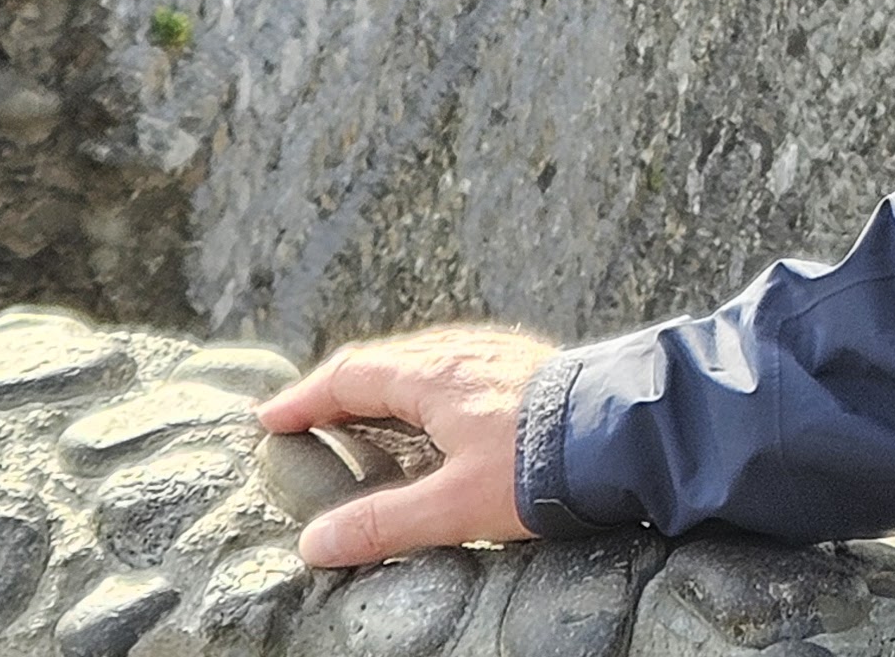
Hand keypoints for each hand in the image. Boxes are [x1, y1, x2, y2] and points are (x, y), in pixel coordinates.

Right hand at [259, 324, 554, 564]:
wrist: (625, 429)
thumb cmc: (540, 465)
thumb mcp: (452, 505)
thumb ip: (383, 524)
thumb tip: (314, 543)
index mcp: (433, 375)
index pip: (350, 375)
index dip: (305, 398)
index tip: (269, 418)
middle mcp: (459, 351)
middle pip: (381, 362)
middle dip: (336, 388)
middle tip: (303, 416)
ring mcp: (492, 352)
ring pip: (418, 359)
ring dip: (379, 383)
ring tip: (357, 412)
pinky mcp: (520, 363)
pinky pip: (450, 364)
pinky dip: (416, 383)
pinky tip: (429, 409)